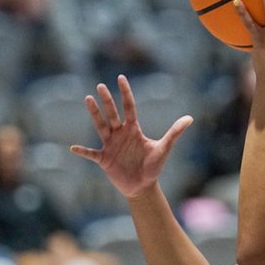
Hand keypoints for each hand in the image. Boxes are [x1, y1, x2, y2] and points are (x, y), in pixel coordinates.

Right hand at [70, 75, 192, 198]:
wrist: (143, 186)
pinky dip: (83, 151)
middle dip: (107, 100)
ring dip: (95, 114)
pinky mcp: (104, 159)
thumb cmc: (153, 167)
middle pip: (112, 114)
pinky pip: (91, 153)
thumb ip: (174, 133)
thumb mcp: (164, 148)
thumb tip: (190, 118)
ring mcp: (110, 145)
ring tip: (88, 99)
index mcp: (133, 129)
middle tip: (100, 85)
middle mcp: (120, 134)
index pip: (129, 107)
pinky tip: (73, 148)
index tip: (121, 77)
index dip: (125, 92)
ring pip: (100, 126)